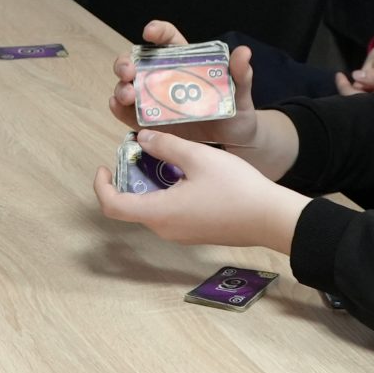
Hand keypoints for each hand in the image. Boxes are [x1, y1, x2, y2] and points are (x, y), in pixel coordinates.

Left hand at [92, 130, 306, 253]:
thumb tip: (141, 138)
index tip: (105, 165)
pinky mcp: (195, 233)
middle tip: (142, 151)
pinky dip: (165, 193)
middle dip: (129, 177)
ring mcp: (180, 234)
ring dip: (149, 184)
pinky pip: (169, 213)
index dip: (102, 185)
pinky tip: (185, 173)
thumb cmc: (236, 188)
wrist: (271, 218)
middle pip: (131, 205)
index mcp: (158, 212)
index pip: (112, 205)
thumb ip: (165, 145)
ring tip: (165, 157)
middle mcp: (164, 228)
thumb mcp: (198, 157)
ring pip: (151, 208)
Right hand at [109, 21, 281, 168]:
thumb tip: (243, 52)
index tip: (150, 33)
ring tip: (128, 95)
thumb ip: (241, 74)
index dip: (157, 31)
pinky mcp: (148, 123)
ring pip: (127, 86)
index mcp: (184, 62)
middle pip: (136, 62)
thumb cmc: (235, 113)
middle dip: (126, 62)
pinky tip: (117, 107)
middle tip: (129, 71)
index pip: (167, 39)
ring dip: (121, 87)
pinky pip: (127, 114)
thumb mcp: (240, 93)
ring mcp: (153, 100)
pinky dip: (118, 109)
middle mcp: (163, 78)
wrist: (233, 145)